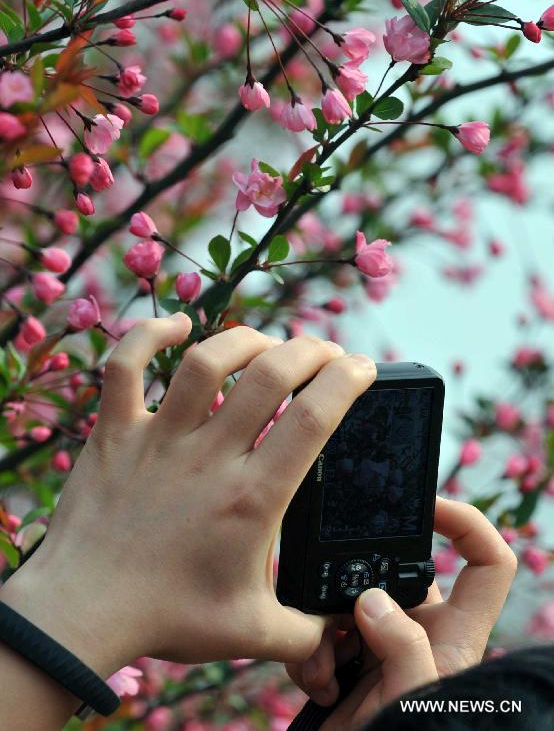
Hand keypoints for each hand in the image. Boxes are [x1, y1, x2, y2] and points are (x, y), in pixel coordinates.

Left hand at [1, 317, 376, 679]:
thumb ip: (308, 631)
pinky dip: (148, 335)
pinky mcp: (115, 432)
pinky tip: (178, 326)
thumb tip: (346, 625)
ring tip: (266, 344)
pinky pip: (126, 366)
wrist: (81, 616)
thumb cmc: (167, 620)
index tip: (363, 367)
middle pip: (271, 375)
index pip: (314, 419)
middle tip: (325, 352)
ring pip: (207, 361)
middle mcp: (210, 456)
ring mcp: (159, 438)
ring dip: (245, 340)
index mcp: (252, 497)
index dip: (348, 381)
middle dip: (310, 350)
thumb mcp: (252, 633)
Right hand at [286, 496, 516, 729]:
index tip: (424, 506)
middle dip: (356, 585)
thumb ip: (404, 647)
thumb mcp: (417, 701)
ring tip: (321, 667)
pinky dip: (310, 653)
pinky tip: (316, 683)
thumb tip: (371, 600)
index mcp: (456, 634)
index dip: (467, 522)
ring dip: (323, 627)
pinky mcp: (347, 661)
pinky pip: (321, 632)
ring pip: (348, 601)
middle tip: (334, 616)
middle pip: (395, 573)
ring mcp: (381, 645)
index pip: (486, 563)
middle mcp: (419, 631)